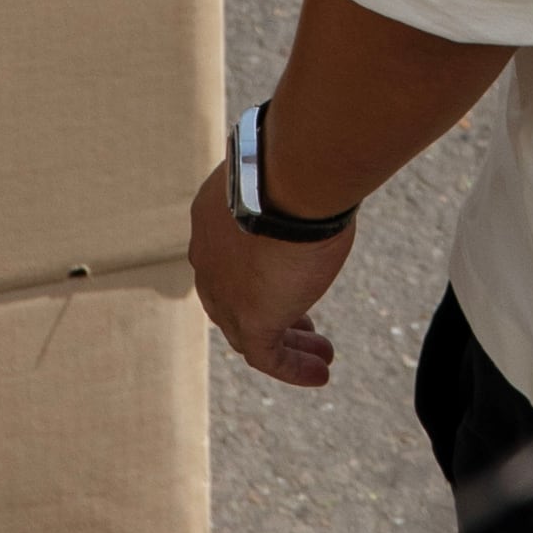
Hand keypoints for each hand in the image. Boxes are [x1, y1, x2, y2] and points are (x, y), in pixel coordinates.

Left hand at [189, 152, 348, 387]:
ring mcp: (225, 291)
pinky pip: (267, 356)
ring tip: (322, 355)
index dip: (254, 273)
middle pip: (232, 298)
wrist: (294, 175)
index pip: (226, 256)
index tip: (287, 280)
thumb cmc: (301, 159)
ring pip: (249, 332)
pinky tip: (319, 373)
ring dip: (288, 344)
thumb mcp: (289, 167)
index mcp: (211, 215)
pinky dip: (292, 367)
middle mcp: (208, 256)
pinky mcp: (251, 319)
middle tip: (304, 324)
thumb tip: (324, 161)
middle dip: (270, 311)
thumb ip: (295, 178)